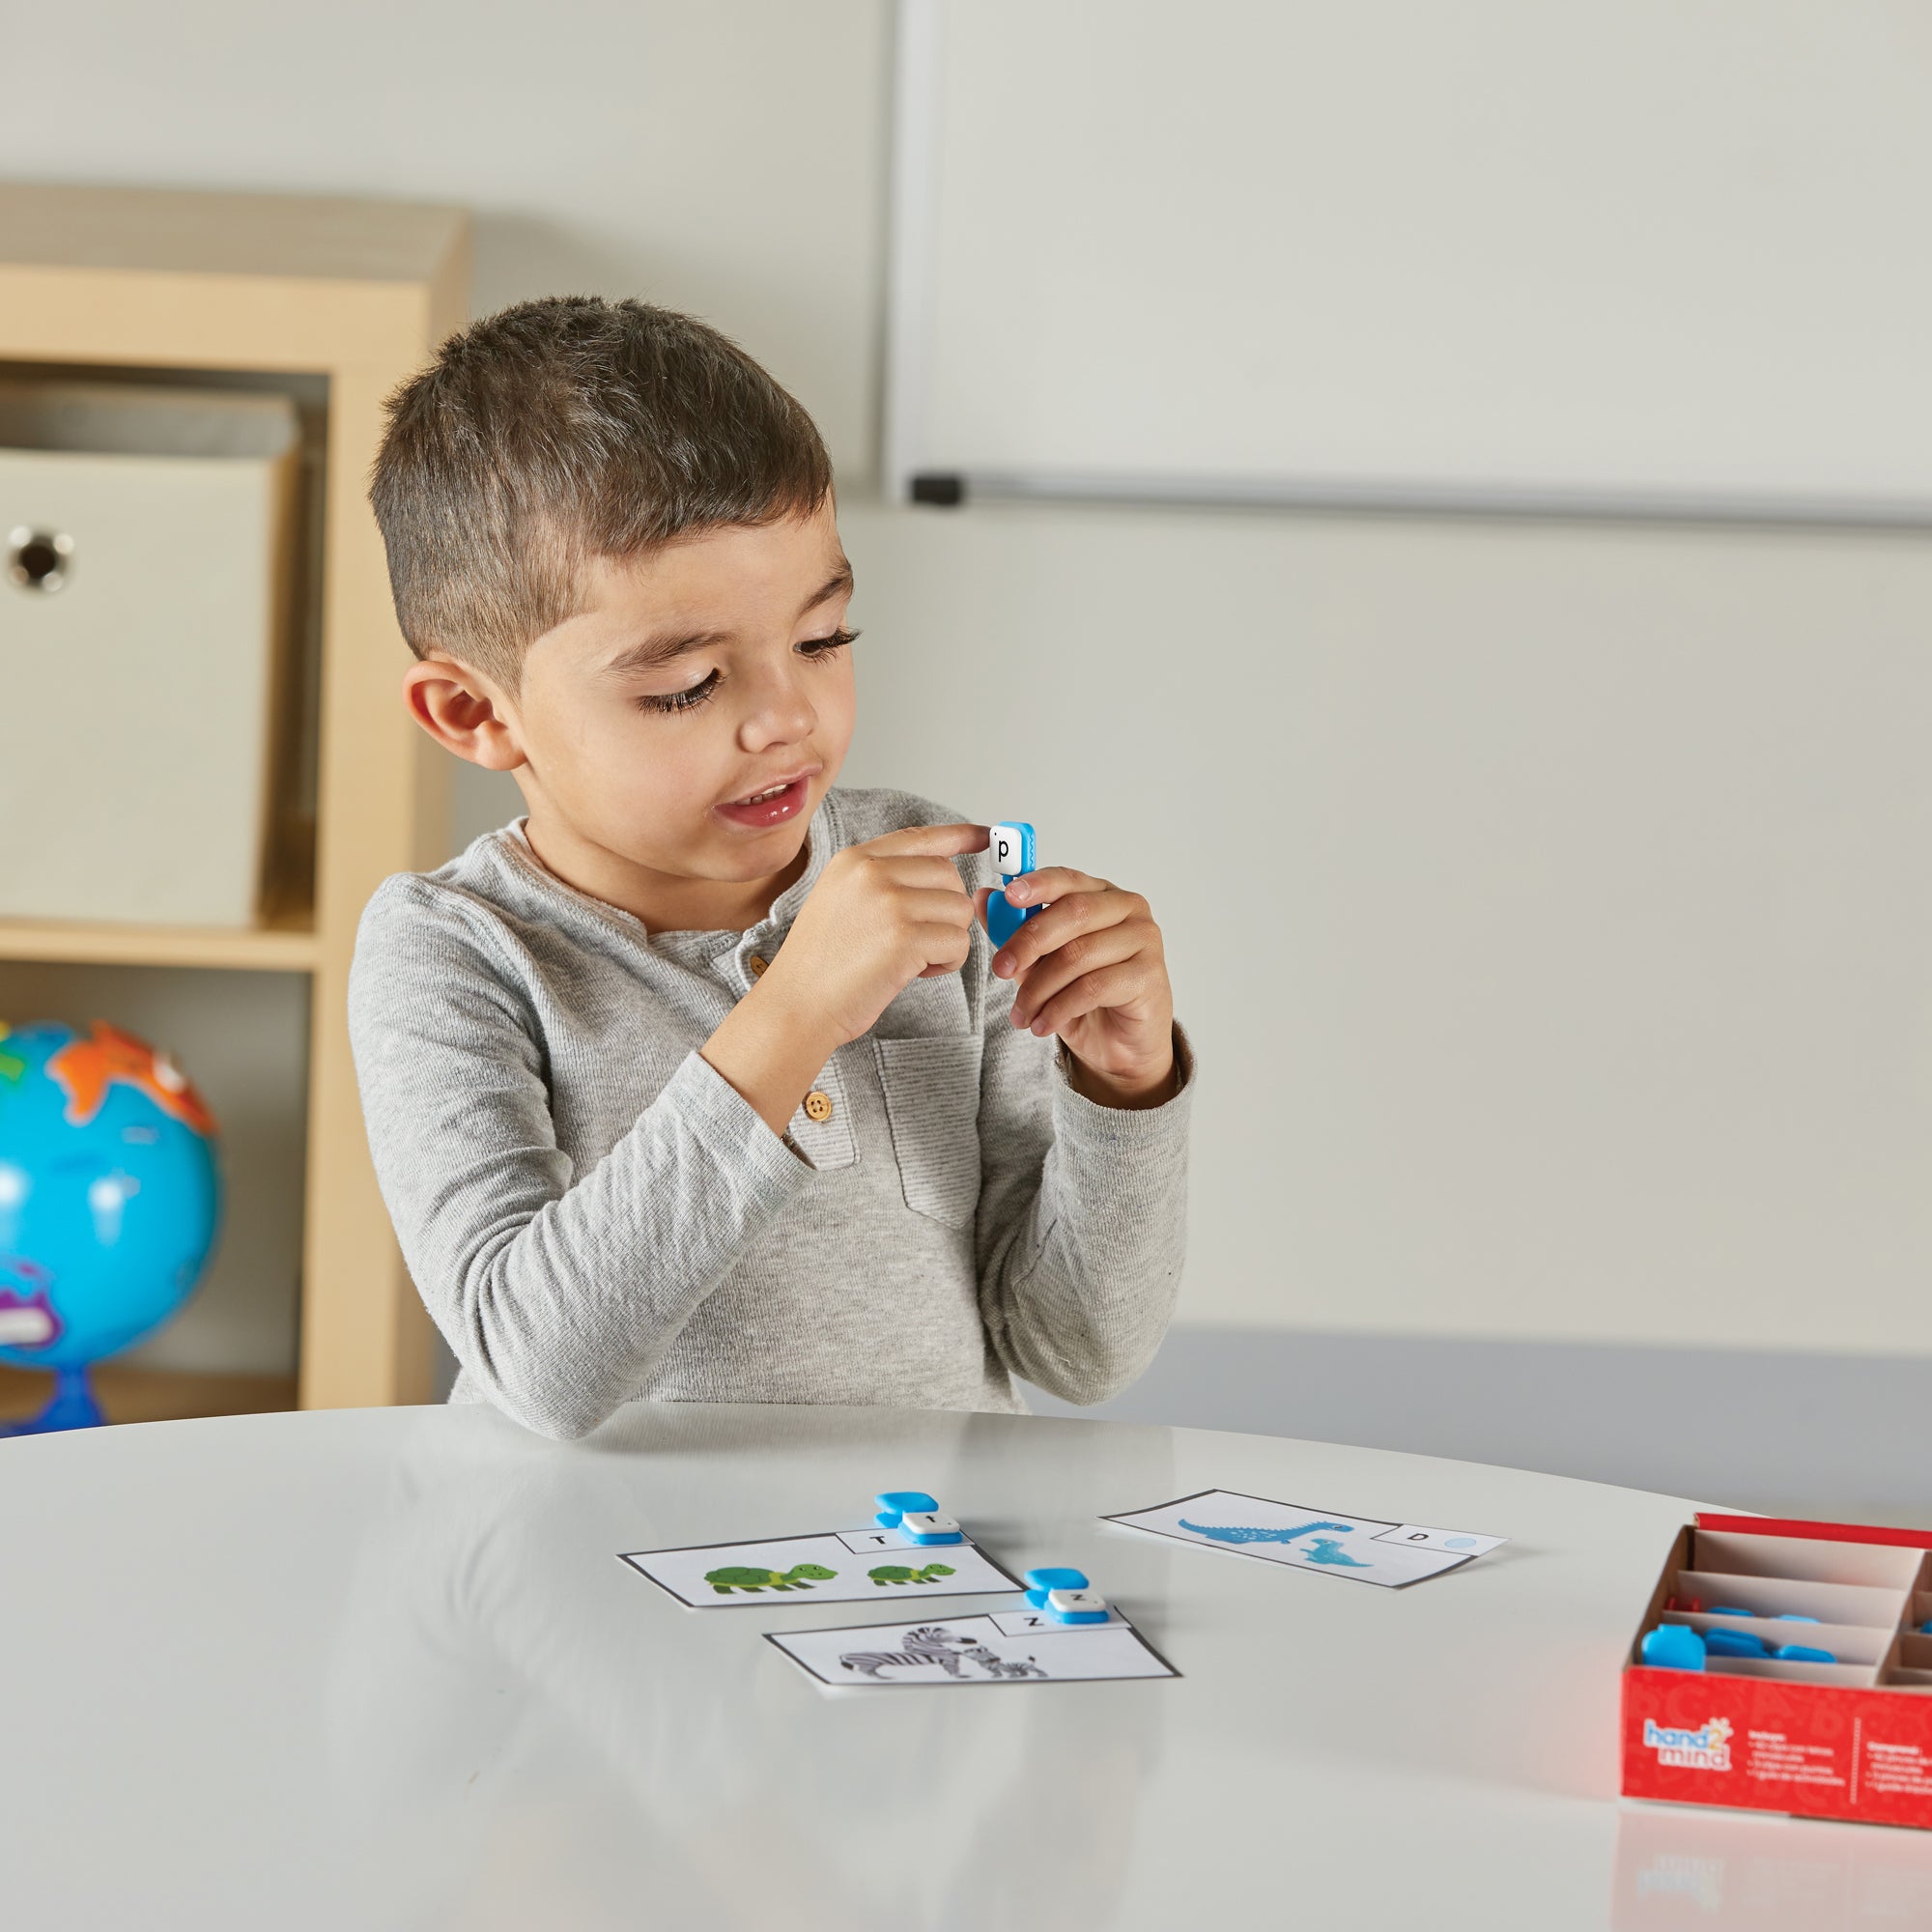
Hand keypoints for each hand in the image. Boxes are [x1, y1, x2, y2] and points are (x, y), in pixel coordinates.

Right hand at [771, 822, 987, 1042]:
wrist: (796, 1006)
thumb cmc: (820, 965)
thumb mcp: (841, 901)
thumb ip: (882, 880)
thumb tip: (941, 872)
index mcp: (855, 859)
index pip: (921, 836)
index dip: (959, 835)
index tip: (984, 836)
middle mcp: (872, 871)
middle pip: (949, 875)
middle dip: (946, 911)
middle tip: (917, 941)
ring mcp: (889, 901)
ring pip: (960, 909)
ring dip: (947, 939)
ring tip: (910, 958)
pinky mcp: (905, 937)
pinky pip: (958, 942)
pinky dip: (946, 963)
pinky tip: (913, 972)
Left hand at [982, 867, 1174, 1107]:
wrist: (1118, 1045)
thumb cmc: (1084, 997)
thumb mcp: (1041, 963)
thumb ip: (1015, 930)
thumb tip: (983, 898)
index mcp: (1101, 895)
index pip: (1068, 880)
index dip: (1037, 884)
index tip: (1008, 895)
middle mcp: (1128, 909)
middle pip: (1073, 913)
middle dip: (1029, 941)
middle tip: (1001, 969)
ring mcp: (1144, 940)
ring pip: (1078, 955)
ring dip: (1039, 989)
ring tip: (1021, 1014)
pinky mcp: (1149, 975)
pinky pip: (1093, 987)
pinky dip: (1058, 1009)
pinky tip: (1042, 1025)